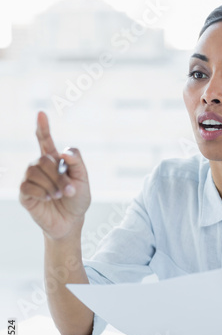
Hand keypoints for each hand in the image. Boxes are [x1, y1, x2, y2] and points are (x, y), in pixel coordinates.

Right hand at [19, 111, 90, 239]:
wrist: (71, 222)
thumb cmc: (78, 199)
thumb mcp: (83, 179)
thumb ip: (76, 162)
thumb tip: (63, 153)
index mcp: (54, 160)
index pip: (45, 139)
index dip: (42, 127)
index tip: (41, 113)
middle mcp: (40, 167)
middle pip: (44, 159)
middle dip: (59, 176)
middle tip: (70, 190)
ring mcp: (30, 179)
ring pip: (34, 171)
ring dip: (52, 185)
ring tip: (60, 196)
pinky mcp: (25, 194)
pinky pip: (27, 186)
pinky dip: (42, 193)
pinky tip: (49, 199)